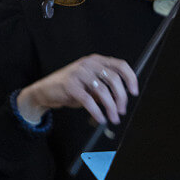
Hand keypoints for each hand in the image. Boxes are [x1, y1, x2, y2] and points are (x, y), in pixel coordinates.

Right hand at [16, 54, 138, 125]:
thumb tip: (121, 101)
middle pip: (114, 79)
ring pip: (103, 90)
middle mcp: (88, 63)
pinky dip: (97, 112)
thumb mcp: (90, 85)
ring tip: (112, 118)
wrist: (45, 90)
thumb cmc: (70, 88)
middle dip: (121, 97)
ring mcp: (78, 73)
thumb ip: (105, 89)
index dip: (131, 78)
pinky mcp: (70, 85)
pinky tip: (100, 118)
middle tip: (121, 110)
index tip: (134, 92)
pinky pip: (89, 100)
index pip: (120, 65)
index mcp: (96, 61)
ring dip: (110, 107)